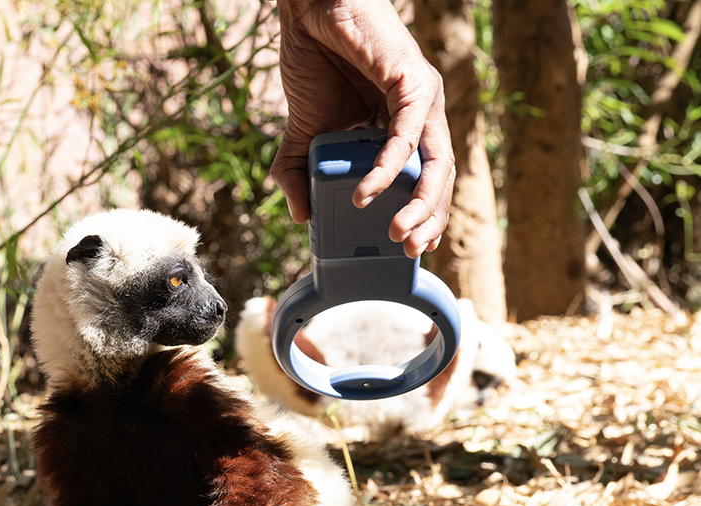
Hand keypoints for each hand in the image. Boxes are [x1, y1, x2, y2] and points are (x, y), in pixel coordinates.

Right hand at [270, 0, 454, 256]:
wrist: (308, 11)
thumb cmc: (313, 60)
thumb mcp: (302, 132)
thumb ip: (298, 174)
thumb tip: (301, 217)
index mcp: (402, 127)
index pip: (426, 180)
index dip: (425, 215)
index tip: (410, 247)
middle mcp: (420, 115)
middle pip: (440, 177)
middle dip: (430, 219)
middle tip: (409, 250)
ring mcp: (420, 98)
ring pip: (436, 161)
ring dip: (422, 203)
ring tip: (399, 233)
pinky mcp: (410, 81)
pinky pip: (406, 134)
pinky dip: (388, 168)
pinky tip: (368, 193)